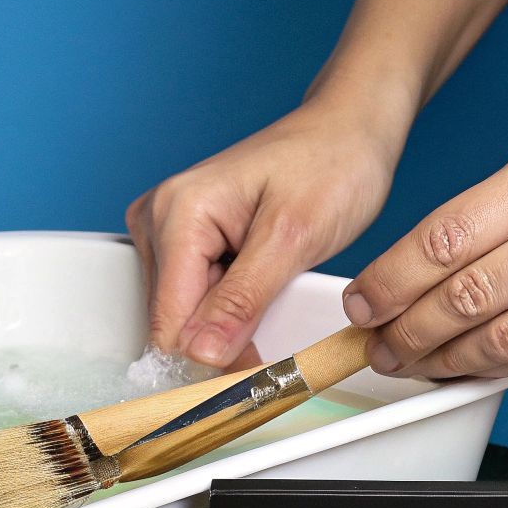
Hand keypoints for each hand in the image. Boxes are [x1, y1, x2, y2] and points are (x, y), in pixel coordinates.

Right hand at [127, 101, 404, 367]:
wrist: (348, 131)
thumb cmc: (330, 164)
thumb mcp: (294, 237)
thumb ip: (243, 299)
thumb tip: (202, 353)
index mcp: (177, 212)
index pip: (169, 322)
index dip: (212, 358)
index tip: (257, 376)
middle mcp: (160, 218)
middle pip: (173, 322)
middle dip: (223, 341)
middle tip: (280, 329)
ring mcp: (170, 229)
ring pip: (186, 315)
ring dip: (230, 325)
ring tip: (279, 293)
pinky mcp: (189, 240)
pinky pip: (199, 297)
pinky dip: (232, 309)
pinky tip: (265, 289)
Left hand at [342, 134, 507, 378]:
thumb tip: (418, 273)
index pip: (451, 230)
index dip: (393, 278)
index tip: (363, 303)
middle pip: (468, 289)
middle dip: (408, 328)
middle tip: (377, 347)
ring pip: (504, 333)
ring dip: (445, 359)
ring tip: (413, 365)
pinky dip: (498, 370)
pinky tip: (470, 369)